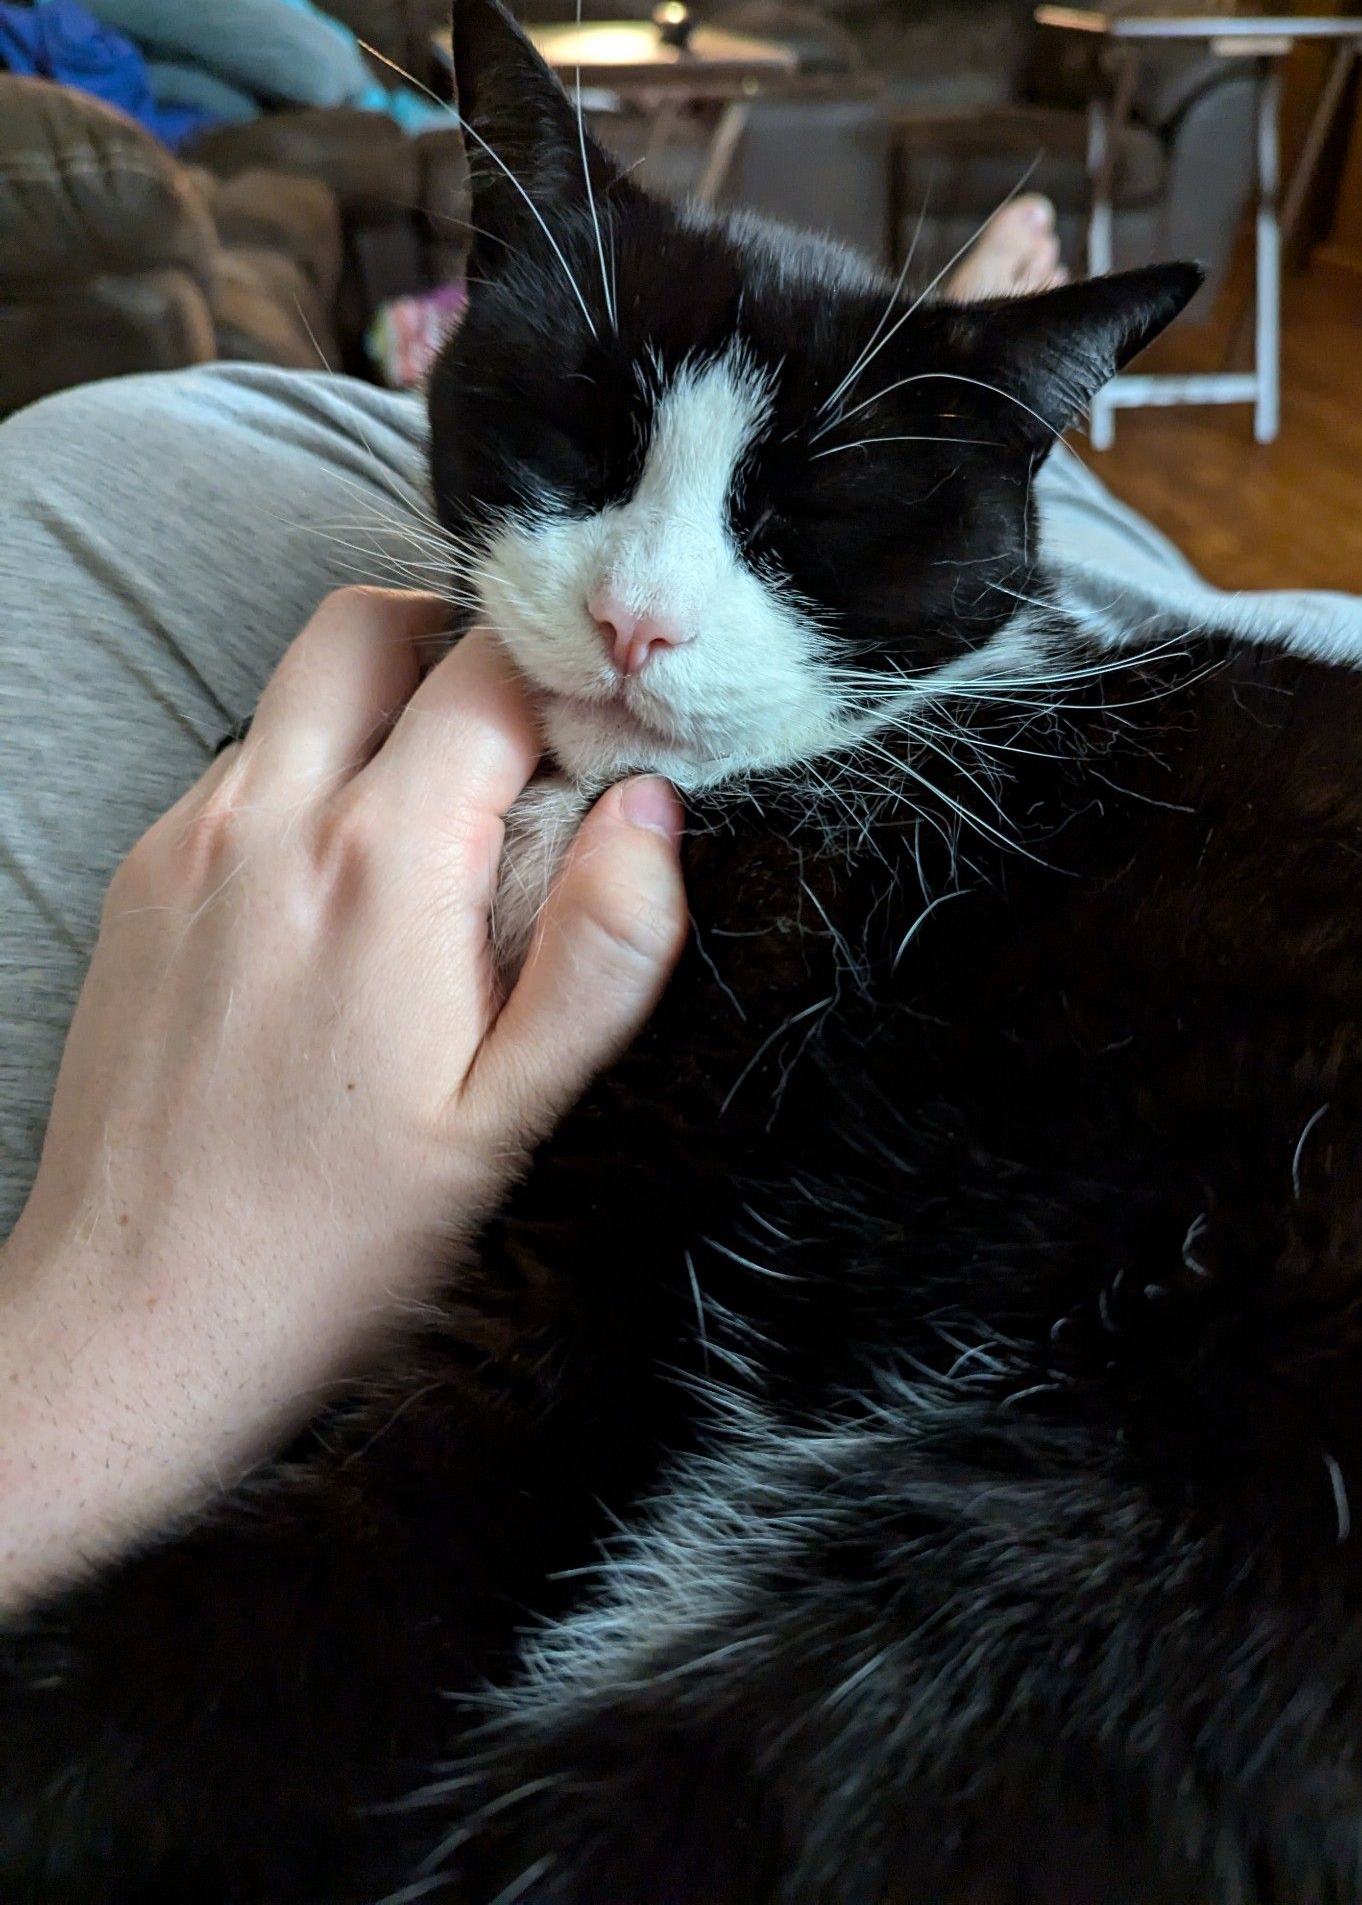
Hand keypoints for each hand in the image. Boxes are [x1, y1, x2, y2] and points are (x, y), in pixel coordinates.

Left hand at [0, 588, 685, 1604]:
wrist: (134, 1314)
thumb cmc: (332, 1237)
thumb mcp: (509, 1115)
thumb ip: (600, 948)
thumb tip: (649, 812)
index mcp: (380, 865)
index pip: (491, 671)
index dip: (568, 681)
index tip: (606, 738)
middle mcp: (268, 822)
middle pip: (371, 625)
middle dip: (462, 645)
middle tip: (521, 737)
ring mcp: (189, 842)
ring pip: (299, 690)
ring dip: (383, 713)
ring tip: (442, 833)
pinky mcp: (142, 881)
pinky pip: (243, 770)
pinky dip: (312, 782)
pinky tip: (346, 899)